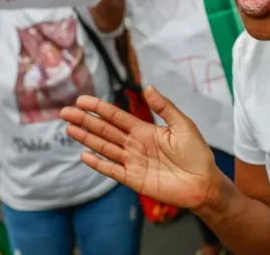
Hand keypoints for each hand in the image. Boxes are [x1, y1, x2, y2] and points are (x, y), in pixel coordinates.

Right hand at [60, 86, 218, 208]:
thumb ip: (164, 107)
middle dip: (86, 121)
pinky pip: (112, 170)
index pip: (116, 117)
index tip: (82, 100)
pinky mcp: (134, 179)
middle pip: (105, 130)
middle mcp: (135, 144)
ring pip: (105, 148)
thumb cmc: (196, 153)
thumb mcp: (183, 124)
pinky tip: (84, 155)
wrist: (204, 183)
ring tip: (69, 129)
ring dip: (87, 139)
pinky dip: (98, 163)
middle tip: (65, 112)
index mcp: (144, 130)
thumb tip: (147, 87)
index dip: (99, 108)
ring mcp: (133, 162)